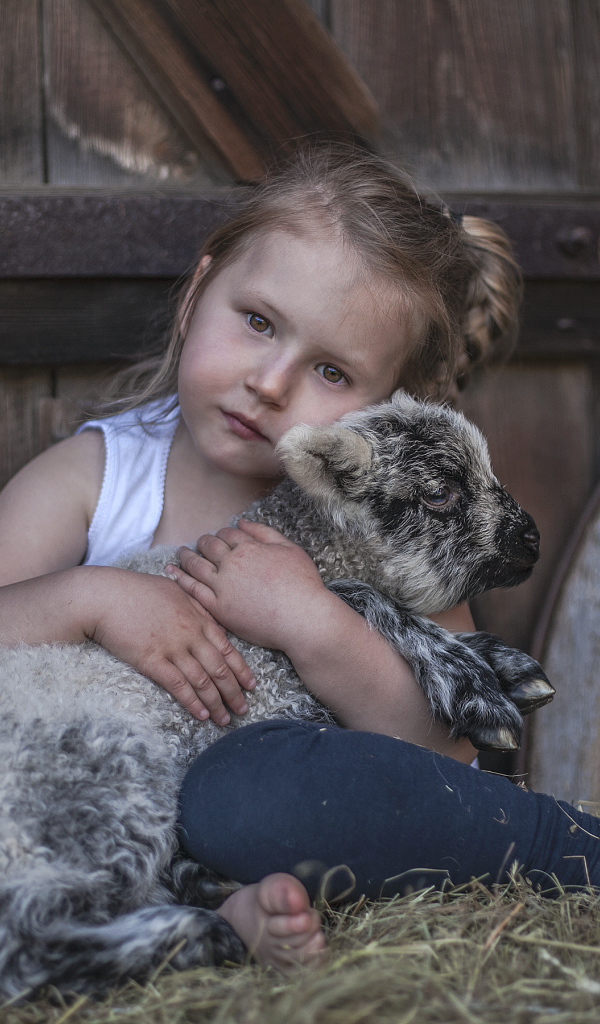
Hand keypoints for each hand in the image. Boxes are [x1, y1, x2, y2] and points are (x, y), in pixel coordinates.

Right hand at [85, 567, 255, 724]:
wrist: (104, 596)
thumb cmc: (136, 590)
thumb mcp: (174, 589)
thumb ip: (195, 604)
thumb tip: (208, 617)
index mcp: (198, 617)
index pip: (228, 647)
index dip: (241, 669)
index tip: (251, 686)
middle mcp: (190, 634)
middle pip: (220, 668)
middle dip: (234, 692)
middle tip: (243, 709)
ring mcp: (172, 648)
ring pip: (202, 680)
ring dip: (216, 703)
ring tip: (224, 719)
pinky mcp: (152, 660)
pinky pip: (178, 685)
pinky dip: (192, 702)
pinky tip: (201, 715)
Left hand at [166, 520, 326, 651]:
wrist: (302, 619)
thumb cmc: (302, 585)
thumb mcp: (289, 549)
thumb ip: (264, 533)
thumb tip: (242, 523)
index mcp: (249, 547)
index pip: (228, 534)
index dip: (223, 534)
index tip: (221, 538)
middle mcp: (232, 564)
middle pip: (209, 546)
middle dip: (203, 542)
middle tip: (199, 544)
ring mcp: (222, 587)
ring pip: (196, 565)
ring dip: (186, 556)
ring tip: (181, 554)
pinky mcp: (218, 608)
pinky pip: (192, 590)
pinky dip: (180, 578)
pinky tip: (171, 572)